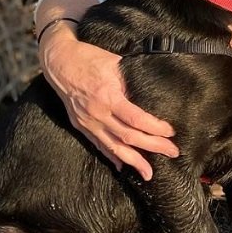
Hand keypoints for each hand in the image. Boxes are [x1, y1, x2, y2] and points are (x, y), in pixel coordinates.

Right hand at [41, 30, 177, 180]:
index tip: (171, 133)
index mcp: (107, 97)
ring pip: (113, 147)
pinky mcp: (81, 125)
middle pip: (128, 136)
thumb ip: (132, 82)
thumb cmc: (90, 58)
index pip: (136, 119)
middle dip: (152, 147)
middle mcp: (97, 114)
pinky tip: (123, 166)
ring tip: (149, 174)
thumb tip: (153, 94)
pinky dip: (112, 157)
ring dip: (133, 161)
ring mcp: (87, 122)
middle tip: (172, 152)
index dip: (155, 128)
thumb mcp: (116, 64)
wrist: (58, 61)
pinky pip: (98, 145)